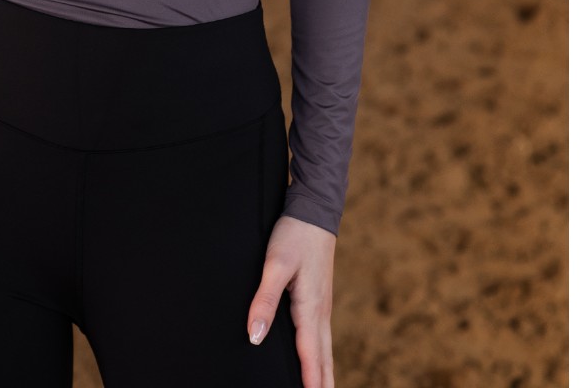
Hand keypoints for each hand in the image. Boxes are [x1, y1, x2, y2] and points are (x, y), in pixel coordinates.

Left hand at [246, 213, 336, 387]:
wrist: (314, 210)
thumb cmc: (295, 235)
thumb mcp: (275, 265)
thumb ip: (265, 300)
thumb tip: (256, 336)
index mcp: (310, 309)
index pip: (310, 357)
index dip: (310, 383)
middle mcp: (321, 312)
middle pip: (324, 360)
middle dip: (323, 384)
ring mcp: (322, 306)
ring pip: (325, 349)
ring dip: (324, 373)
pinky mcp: (319, 298)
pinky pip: (322, 336)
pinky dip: (322, 356)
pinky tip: (316, 359)